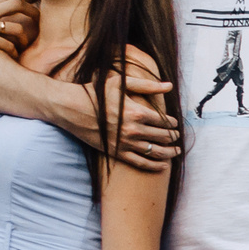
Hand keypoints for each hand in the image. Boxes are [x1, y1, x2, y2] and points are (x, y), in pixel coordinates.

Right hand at [53, 72, 183, 172]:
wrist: (71, 108)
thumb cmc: (95, 92)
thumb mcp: (121, 83)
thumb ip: (147, 85)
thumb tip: (169, 85)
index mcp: (137, 112)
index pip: (163, 121)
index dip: (172, 123)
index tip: (175, 124)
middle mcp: (133, 130)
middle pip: (162, 137)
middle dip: (173, 137)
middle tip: (177, 138)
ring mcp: (124, 143)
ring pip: (154, 152)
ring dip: (169, 152)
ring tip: (176, 152)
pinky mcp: (115, 152)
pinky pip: (139, 162)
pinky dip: (153, 166)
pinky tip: (163, 166)